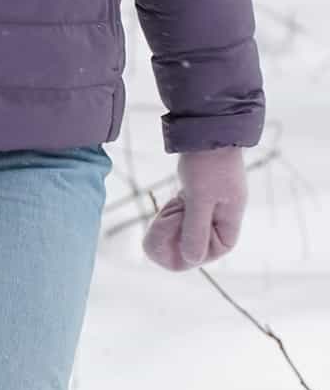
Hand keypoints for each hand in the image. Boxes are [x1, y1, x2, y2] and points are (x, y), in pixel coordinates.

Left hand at [143, 147, 247, 271]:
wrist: (206, 131)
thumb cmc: (207, 165)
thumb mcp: (200, 198)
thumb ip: (196, 228)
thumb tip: (191, 258)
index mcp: (230, 220)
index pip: (215, 250)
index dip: (193, 254)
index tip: (171, 249)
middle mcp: (222, 215)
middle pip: (197, 240)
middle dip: (175, 237)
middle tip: (158, 227)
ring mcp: (210, 204)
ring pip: (187, 227)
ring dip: (171, 225)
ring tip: (162, 215)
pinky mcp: (197, 194)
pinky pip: (182, 213)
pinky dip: (171, 213)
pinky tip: (165, 210)